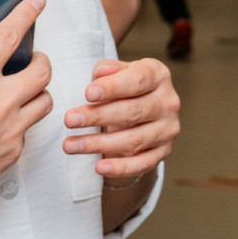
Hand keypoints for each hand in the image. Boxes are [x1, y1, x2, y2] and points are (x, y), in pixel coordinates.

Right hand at [0, 1, 53, 210]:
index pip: (9, 37)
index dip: (26, 14)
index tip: (36, 3)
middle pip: (43, 71)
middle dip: (40, 61)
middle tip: (29, 61)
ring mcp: (9, 131)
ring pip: (44, 101)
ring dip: (36, 92)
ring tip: (18, 91)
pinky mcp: (12, 152)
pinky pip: (29, 130)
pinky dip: (21, 122)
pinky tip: (2, 121)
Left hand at [64, 56, 178, 184]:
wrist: (144, 107)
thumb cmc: (125, 85)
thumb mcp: (117, 71)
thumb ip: (108, 70)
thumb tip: (100, 74)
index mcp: (158, 75)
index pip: (137, 81)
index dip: (112, 88)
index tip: (87, 94)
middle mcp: (168, 102)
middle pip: (132, 112)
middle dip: (97, 117)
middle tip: (69, 120)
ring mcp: (168, 129)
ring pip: (133, 140)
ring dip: (98, 144)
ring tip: (70, 145)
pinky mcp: (163, 151)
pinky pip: (142, 163)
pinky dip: (120, 168)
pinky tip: (99, 168)